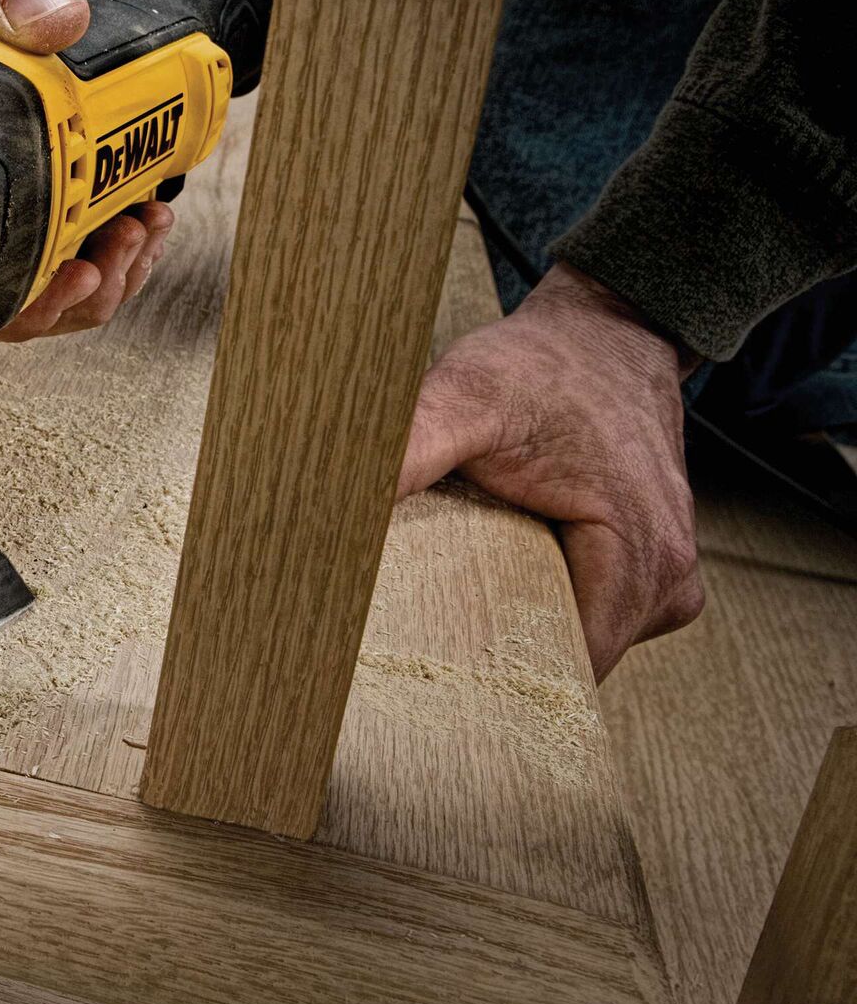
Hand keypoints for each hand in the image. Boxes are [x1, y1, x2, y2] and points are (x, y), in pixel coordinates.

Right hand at [0, 0, 168, 339]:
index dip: (4, 298)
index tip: (69, 277)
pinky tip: (142, 207)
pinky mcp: (27, 160)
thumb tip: (54, 21)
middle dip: (71, 290)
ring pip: (32, 270)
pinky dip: (106, 234)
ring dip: (98, 270)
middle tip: (122, 245)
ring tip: (142, 228)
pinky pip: (60, 228)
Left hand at [397, 262, 703, 678]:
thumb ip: (407, 452)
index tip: (428, 671)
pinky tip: (500, 582)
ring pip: (585, 641)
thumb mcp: (463, 397)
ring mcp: (670, 573)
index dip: (496, 675)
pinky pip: (597, 613)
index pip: (568, 667)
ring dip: (525, 630)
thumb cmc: (540, 363)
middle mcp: (670, 575)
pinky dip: (548, 604)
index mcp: (639, 553)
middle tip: (425, 643)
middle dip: (503, 657)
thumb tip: (334, 508)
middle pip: (574, 662)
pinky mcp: (654, 564)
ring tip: (457, 610)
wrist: (604, 329)